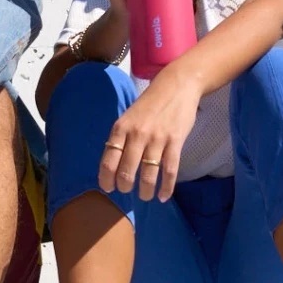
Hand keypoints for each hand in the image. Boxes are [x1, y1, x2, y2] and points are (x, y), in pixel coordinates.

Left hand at [98, 66, 200, 202]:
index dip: (106, 179)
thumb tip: (113, 164)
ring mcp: (157, 139)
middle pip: (126, 171)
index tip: (108, 188)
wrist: (176, 85)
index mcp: (121, 129)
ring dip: (145, 191)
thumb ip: (121, 138)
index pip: (108, 161)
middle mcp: (136, 135)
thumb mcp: (128, 117)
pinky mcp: (175, 141)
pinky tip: (163, 196)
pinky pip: (169, 170)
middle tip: (126, 191)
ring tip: (145, 196)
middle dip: (124, 187)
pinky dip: (166, 187)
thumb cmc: (149, 104)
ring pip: (148, 174)